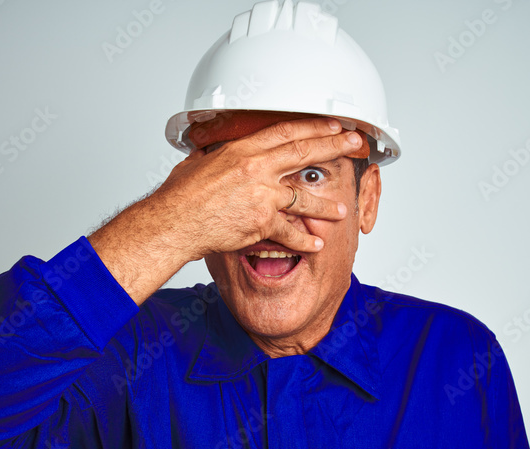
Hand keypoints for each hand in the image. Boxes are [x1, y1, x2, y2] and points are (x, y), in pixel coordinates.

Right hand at [150, 117, 362, 260]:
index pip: (286, 132)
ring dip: (326, 203)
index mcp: (242, 150)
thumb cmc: (181, 197)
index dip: (312, 127)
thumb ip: (213, 156)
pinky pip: (290, 231)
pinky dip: (304, 239)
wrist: (176, 223)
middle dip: (334, 146)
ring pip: (304, 196)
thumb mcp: (198, 163)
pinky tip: (316, 242)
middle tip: (354, 143)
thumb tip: (212, 152)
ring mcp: (262, 195)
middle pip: (304, 153)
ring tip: (342, 209)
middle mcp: (256, 168)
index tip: (330, 124)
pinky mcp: (262, 222)